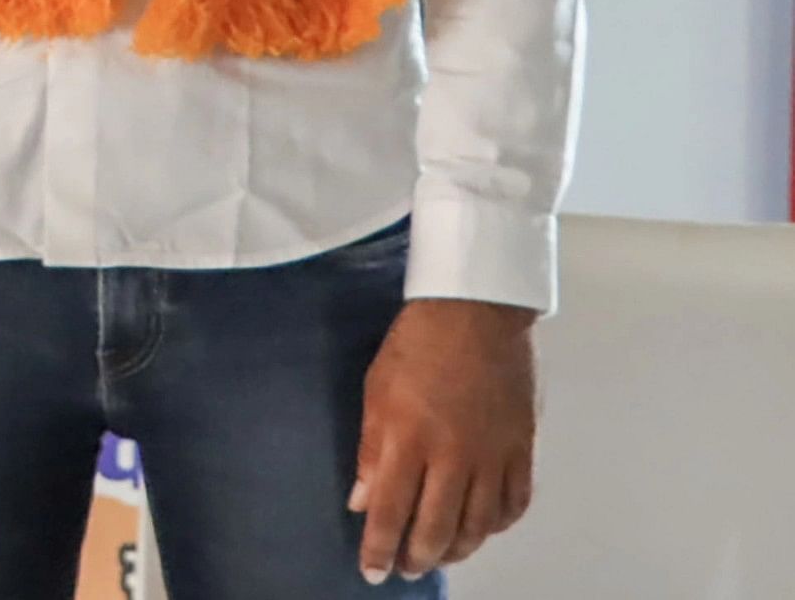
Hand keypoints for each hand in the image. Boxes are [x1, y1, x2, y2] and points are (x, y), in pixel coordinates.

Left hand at [351, 297, 535, 581]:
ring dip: (458, 549)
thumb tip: (363, 501)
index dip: (380, 548)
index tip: (373, 571)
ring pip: (479, 525)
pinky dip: (498, 524)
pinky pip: (515, 502)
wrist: (475, 313)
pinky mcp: (522, 448)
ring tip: (440, 556)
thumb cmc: (416, 345)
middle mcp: (454, 457)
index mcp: (410, 441)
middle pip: (438, 528)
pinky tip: (483, 528)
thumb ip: (371, 452)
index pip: (391, 512)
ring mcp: (493, 456)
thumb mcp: (375, 392)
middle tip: (407, 569)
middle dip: (419, 558)